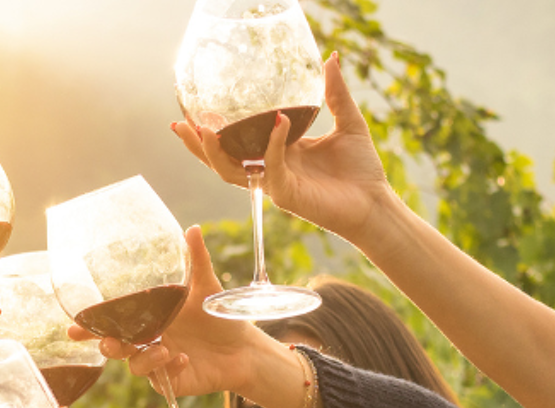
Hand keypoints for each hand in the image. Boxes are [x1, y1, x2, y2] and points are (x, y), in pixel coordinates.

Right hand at [71, 227, 293, 403]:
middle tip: (112, 343)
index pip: (114, 323)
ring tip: (164, 350)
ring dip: (144, 359)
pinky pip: (160, 380)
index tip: (74, 327)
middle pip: (115, 347)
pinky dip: (168, 370)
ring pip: (135, 366)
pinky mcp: (173, 382)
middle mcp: (149, 341)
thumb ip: (197, 261)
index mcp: (149, 320)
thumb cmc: (220, 317)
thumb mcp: (207, 287)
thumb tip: (192, 229)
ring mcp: (158, 363)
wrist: (245, 348)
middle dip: (108, 346)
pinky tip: (183, 359)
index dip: (91, 327)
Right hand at [169, 52, 399, 244]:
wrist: (376, 203)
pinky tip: (278, 120)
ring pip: (232, 172)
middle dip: (197, 145)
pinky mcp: (287, 195)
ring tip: (204, 129)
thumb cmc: (362, 170)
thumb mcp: (348, 122)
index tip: (197, 110)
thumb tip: (331, 58)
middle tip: (178, 124)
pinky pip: (272, 167)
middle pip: (222, 160)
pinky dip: (272, 143)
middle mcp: (271, 169)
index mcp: (280, 153)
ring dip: (214, 153)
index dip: (216, 129)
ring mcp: (276, 184)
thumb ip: (335, 93)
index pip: (240, 141)